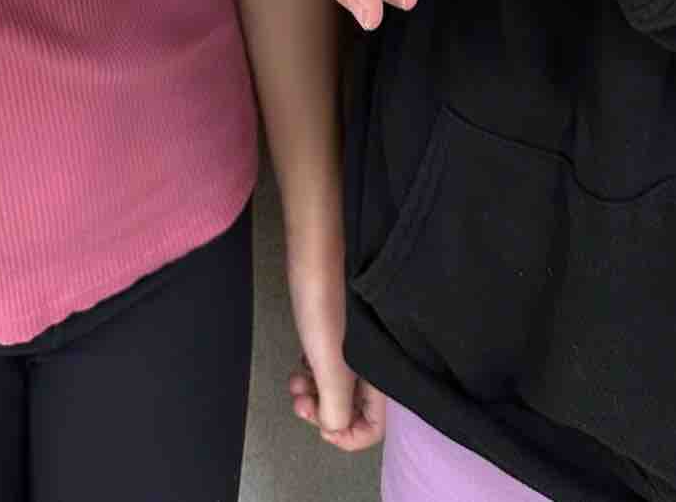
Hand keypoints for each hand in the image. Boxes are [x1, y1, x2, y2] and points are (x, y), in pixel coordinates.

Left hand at [285, 236, 385, 451]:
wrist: (317, 238)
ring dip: (314, 392)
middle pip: (353, 408)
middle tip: (299, 401)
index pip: (374, 428)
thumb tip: (333, 428)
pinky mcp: (339, 323)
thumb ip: (336, 406)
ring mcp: (356, 341)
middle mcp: (373, 359)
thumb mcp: (330, 362)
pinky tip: (298, 362)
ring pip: (337, 385)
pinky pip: (329, 362)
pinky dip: (313, 370)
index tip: (319, 426)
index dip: (346, 436)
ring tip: (295, 382)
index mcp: (381, 371)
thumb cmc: (324, 300)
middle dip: (323, 412)